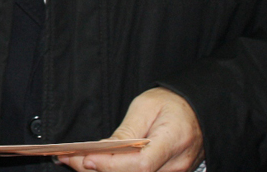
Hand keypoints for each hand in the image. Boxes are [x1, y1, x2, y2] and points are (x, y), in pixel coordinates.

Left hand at [56, 88, 202, 171]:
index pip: (141, 163)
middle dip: (98, 169)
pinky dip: (115, 171)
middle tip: (68, 159)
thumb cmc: (173, 102)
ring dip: (104, 171)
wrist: (199, 108)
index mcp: (173, 140)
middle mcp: (176, 163)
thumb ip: (126, 131)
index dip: (111, 164)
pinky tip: (96, 163)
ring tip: (75, 161)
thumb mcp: (146, 106)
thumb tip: (101, 149)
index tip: (85, 158)